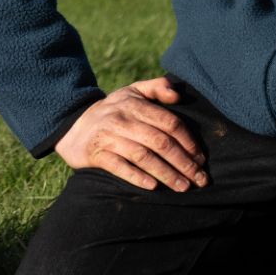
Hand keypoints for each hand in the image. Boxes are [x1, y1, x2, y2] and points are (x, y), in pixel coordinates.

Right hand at [55, 77, 209, 191]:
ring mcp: (109, 137)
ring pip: (143, 156)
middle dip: (183, 162)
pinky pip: (119, 166)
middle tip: (199, 179)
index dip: (188, 141)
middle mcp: (123, 119)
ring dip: (166, 173)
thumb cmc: (113, 110)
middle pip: (160, 142)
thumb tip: (178, 93)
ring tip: (183, 187)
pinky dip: (137, 177)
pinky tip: (153, 187)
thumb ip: (156, 87)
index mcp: (135, 104)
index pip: (169, 122)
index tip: (201, 159)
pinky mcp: (96, 154)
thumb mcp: (132, 92)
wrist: (74, 126)